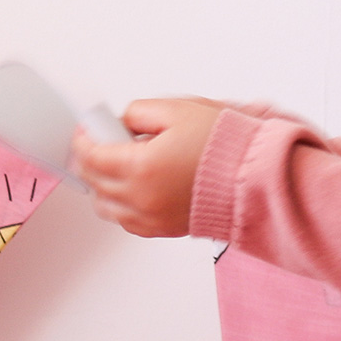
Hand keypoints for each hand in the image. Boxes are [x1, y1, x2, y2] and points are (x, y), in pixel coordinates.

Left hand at [73, 97, 225, 237]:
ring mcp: (151, 218)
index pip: (90, 155)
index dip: (84, 138)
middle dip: (91, 157)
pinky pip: (126, 221)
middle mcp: (142, 197)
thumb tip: (122, 122)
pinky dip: (121, 205)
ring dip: (103, 184)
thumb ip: (139, 112)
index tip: (88, 129)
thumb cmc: (227, 148)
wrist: (256, 178)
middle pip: (93, 180)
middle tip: (104, 141)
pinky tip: (135, 187)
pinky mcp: (163, 229)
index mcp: (141, 167)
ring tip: (119, 166)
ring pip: (104, 206)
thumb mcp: (178, 110)